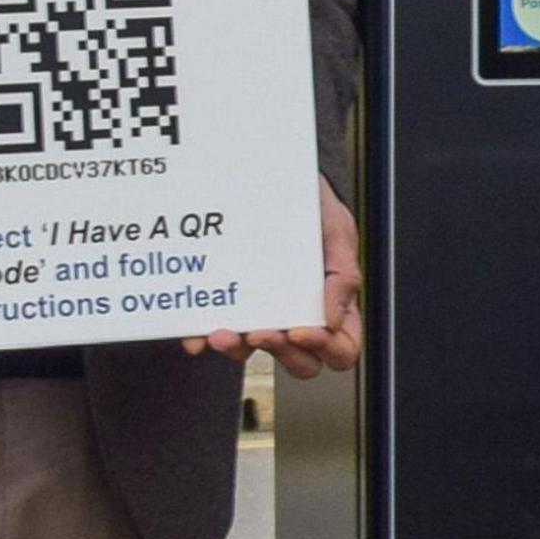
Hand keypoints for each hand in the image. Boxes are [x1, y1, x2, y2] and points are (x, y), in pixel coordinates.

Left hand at [183, 178, 364, 377]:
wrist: (271, 175)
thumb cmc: (312, 207)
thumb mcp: (337, 231)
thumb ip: (343, 273)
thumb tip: (331, 319)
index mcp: (334, 304)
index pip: (341, 349)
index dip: (325, 349)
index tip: (301, 329)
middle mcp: (298, 316)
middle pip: (301, 363)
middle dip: (281, 353)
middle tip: (264, 331)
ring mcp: (262, 314)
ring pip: (255, 354)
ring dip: (238, 350)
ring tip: (222, 332)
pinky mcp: (231, 305)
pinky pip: (218, 333)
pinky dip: (204, 339)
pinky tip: (196, 335)